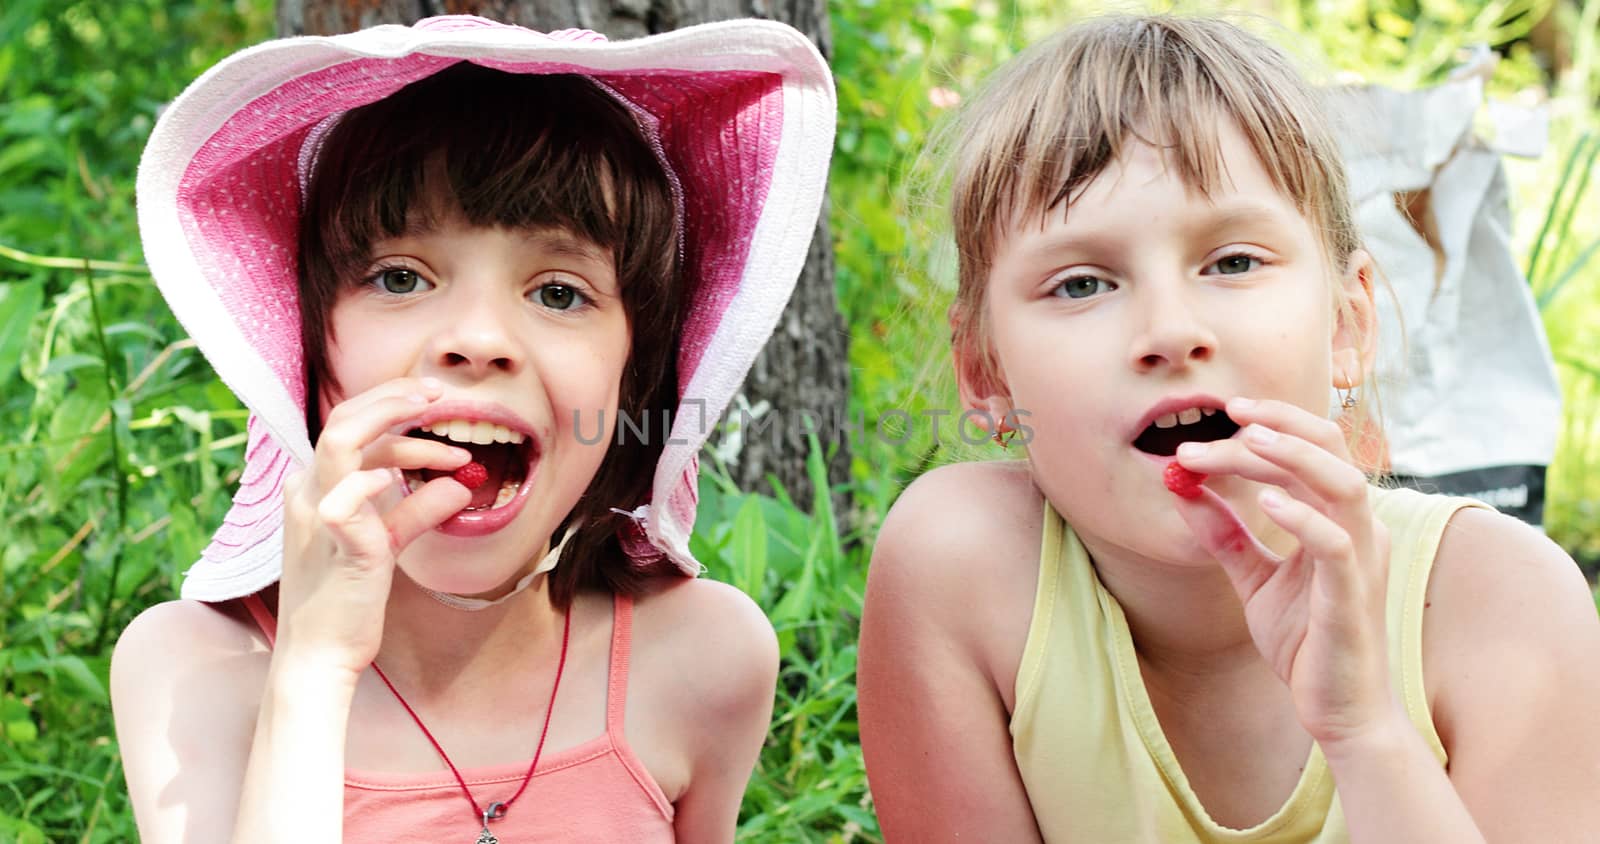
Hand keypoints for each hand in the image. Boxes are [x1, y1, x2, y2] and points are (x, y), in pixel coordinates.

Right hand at [276, 377, 471, 678]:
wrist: (320, 656)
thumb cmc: (346, 601)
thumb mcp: (386, 544)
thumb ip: (414, 511)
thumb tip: (455, 486)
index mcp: (315, 490)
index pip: (350, 427)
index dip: (393, 408)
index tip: (435, 405)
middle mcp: (306, 494)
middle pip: (342, 418)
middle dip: (394, 397)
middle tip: (440, 395)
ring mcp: (316, 517)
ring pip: (340, 441)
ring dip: (397, 425)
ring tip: (444, 430)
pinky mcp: (336, 545)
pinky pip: (347, 498)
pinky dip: (380, 483)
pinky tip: (426, 487)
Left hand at [1170, 397, 1399, 747]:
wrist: (1337, 709)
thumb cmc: (1305, 641)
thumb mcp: (1254, 579)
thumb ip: (1224, 535)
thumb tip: (1182, 488)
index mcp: (1339, 518)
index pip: (1311, 450)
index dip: (1270, 424)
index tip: (1222, 412)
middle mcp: (1359, 528)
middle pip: (1331, 450)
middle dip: (1279, 423)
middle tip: (1227, 411)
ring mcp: (1362, 560)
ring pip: (1342, 484)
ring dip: (1291, 456)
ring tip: (1247, 439)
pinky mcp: (1352, 597)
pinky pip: (1337, 544)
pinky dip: (1303, 517)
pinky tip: (1265, 504)